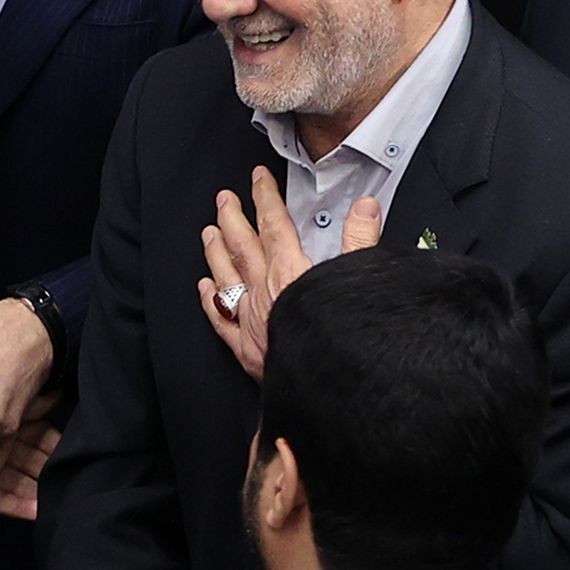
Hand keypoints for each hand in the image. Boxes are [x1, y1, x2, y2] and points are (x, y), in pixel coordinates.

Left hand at [197, 167, 381, 380]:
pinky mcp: (246, 350)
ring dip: (216, 253)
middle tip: (223, 198)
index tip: (258, 178)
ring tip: (208, 232)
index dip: (266, 198)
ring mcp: (251, 321)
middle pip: (243, 247)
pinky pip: (222, 320)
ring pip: (226, 278)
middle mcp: (264, 293)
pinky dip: (211, 302)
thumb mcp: (359, 282)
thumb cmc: (343, 340)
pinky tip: (204, 289)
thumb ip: (361, 242)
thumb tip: (366, 207)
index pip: (275, 226)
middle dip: (232, 218)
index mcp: (291, 274)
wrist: (325, 392)